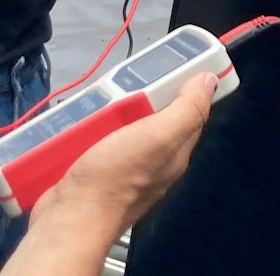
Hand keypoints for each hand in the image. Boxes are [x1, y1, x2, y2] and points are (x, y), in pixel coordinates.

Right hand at [37, 72, 217, 232]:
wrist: (69, 218)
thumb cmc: (114, 177)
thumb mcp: (157, 137)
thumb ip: (186, 110)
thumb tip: (210, 81)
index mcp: (174, 155)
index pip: (189, 113)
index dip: (185, 87)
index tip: (170, 62)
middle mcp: (153, 163)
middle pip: (153, 118)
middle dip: (141, 97)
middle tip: (125, 77)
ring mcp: (122, 169)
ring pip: (123, 128)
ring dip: (113, 111)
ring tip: (101, 95)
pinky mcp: (95, 172)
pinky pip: (99, 141)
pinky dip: (92, 127)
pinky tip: (83, 118)